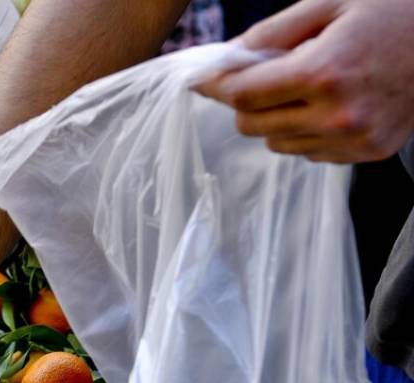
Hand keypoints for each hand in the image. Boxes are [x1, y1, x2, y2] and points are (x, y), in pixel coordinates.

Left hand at [196, 0, 413, 162]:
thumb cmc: (392, 11)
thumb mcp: (330, 4)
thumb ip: (271, 33)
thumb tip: (224, 57)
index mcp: (325, 72)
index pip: (243, 95)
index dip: (219, 85)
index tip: (206, 79)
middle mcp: (339, 114)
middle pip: (252, 124)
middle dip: (248, 101)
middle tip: (264, 76)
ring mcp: (355, 139)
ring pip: (276, 143)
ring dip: (277, 118)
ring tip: (309, 87)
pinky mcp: (369, 152)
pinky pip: (309, 152)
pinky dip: (307, 131)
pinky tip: (333, 103)